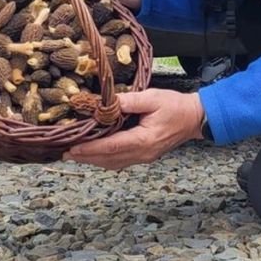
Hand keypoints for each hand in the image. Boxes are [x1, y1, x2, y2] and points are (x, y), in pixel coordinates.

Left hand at [63, 89, 204, 169]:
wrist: (195, 118)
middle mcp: (143, 153)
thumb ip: (130, 101)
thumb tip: (107, 103)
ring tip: (75, 155)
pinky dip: (105, 159)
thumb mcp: (153, 97)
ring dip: (94, 160)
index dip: (90, 149)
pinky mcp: (145, 155)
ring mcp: (144, 157)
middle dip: (86, 158)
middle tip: (65, 154)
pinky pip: (121, 161)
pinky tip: (95, 154)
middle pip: (109, 159)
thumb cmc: (176, 106)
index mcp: (144, 140)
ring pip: (114, 163)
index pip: (112, 147)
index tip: (72, 148)